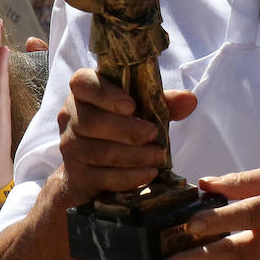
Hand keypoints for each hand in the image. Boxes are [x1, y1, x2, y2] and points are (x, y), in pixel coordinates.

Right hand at [55, 68, 196, 205]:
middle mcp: (70, 116)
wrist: (92, 169)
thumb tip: (189, 100)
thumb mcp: (142, 110)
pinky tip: (148, 173)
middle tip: (153, 135)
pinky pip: (104, 176)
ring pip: (101, 152)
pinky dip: (130, 176)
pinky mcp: (77, 175)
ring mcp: (70, 147)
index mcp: (83, 92)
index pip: (82, 82)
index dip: (105, 93)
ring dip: (134, 156)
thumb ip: (164, 102)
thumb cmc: (120, 127)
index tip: (131, 106)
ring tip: (158, 157)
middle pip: (93, 122)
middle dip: (128, 130)